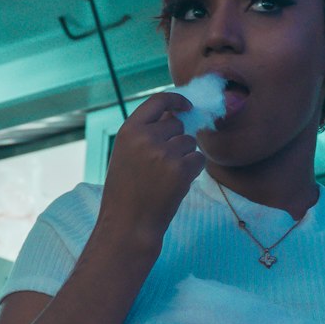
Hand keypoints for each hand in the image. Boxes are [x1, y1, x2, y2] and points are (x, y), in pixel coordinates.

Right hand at [97, 92, 204, 245]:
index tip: (187, 105)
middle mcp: (146, 138)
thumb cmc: (126, 191)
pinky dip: (193, 170)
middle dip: (177, 139)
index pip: (157, 100)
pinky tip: (176, 184)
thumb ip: (146, 132)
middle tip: (164, 163)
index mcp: (129, 131)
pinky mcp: (180, 170)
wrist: (128, 224)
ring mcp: (164, 153)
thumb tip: (176, 113)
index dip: (176, 99)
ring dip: (185, 156)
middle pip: (177, 124)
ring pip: (190, 142)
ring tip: (166, 177)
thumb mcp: (126, 154)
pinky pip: (199, 159)